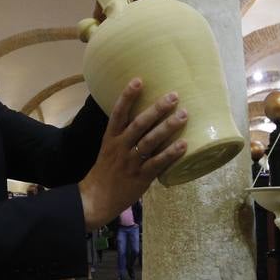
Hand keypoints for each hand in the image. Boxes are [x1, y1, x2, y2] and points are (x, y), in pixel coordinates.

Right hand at [78, 79, 186, 227]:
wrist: (96, 199)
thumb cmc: (106, 172)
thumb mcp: (109, 149)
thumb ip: (123, 135)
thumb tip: (144, 118)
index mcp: (111, 138)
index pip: (118, 113)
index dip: (127, 96)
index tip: (138, 80)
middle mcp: (120, 147)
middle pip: (139, 124)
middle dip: (157, 108)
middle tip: (174, 95)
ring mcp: (130, 162)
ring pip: (150, 141)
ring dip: (168, 127)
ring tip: (184, 114)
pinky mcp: (140, 177)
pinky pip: (157, 163)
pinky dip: (171, 153)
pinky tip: (184, 145)